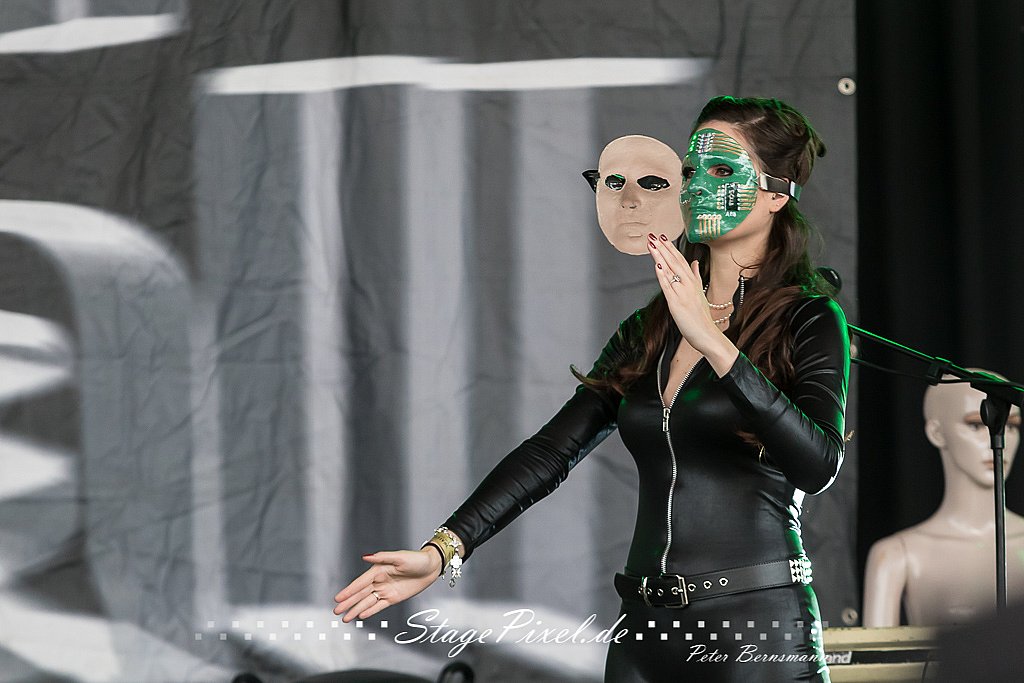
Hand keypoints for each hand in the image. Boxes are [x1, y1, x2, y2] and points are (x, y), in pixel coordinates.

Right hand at [333, 548, 440, 621]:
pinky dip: (370, 611)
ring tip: (345, 618)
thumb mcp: (400, 557)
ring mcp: (386, 590)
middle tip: (336, 611)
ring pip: (367, 602)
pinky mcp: (393, 598)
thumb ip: (383, 558)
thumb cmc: (416, 559)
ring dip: (356, 609)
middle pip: (361, 594)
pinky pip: (379, 606)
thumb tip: (366, 557)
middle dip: (348, 603)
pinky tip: (361, 616)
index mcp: (378, 570)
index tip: (338, 598)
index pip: (360, 583)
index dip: (349, 591)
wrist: (431, 568)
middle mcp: (379, 581)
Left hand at [646, 233, 720, 353]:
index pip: (681, 260)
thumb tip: (695, 263)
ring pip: (670, 270)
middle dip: (663, 248)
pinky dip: (662, 275)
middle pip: (675, 262)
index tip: (663, 237)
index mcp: (693, 282)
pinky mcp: (676, 303)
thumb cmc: (701, 317)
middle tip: (653, 236)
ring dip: (660, 256)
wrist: (707, 334)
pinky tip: (657, 265)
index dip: (671, 248)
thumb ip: (696, 276)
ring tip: (652, 244)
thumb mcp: (700, 293)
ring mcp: (683, 292)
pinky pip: (668, 286)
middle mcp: (688, 284)